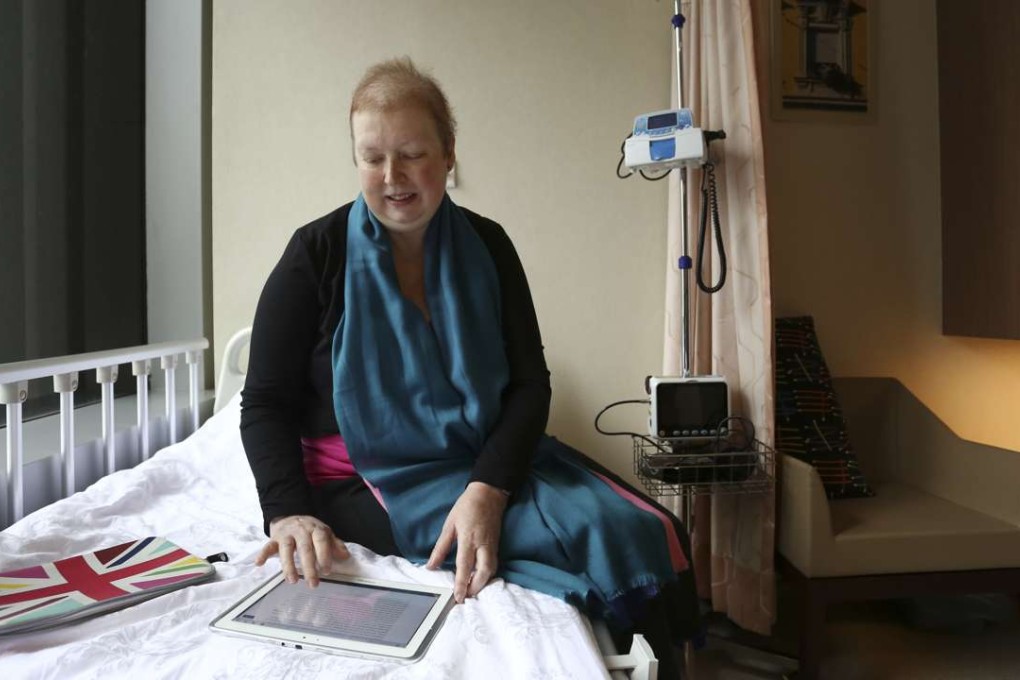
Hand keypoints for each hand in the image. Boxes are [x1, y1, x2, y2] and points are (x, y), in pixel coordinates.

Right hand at [255, 515, 349, 587]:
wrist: (290, 515)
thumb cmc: (310, 530)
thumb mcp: (324, 533)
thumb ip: (335, 544)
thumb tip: (345, 556)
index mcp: (316, 529)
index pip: (321, 541)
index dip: (324, 555)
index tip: (327, 571)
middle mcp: (301, 530)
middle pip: (305, 549)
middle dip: (309, 567)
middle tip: (313, 584)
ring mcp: (286, 534)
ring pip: (287, 549)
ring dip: (289, 565)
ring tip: (292, 581)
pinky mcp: (274, 538)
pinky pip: (267, 546)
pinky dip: (263, 554)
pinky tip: (259, 563)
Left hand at [427, 481, 508, 602]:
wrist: (489, 493)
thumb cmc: (467, 506)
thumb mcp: (449, 524)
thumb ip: (440, 547)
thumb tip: (430, 566)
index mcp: (468, 539)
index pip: (465, 566)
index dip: (461, 583)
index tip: (458, 597)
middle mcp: (483, 545)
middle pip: (483, 573)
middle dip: (475, 588)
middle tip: (465, 598)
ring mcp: (492, 545)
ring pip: (491, 570)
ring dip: (482, 583)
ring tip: (471, 591)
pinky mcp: (496, 544)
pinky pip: (493, 564)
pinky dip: (487, 575)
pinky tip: (479, 579)